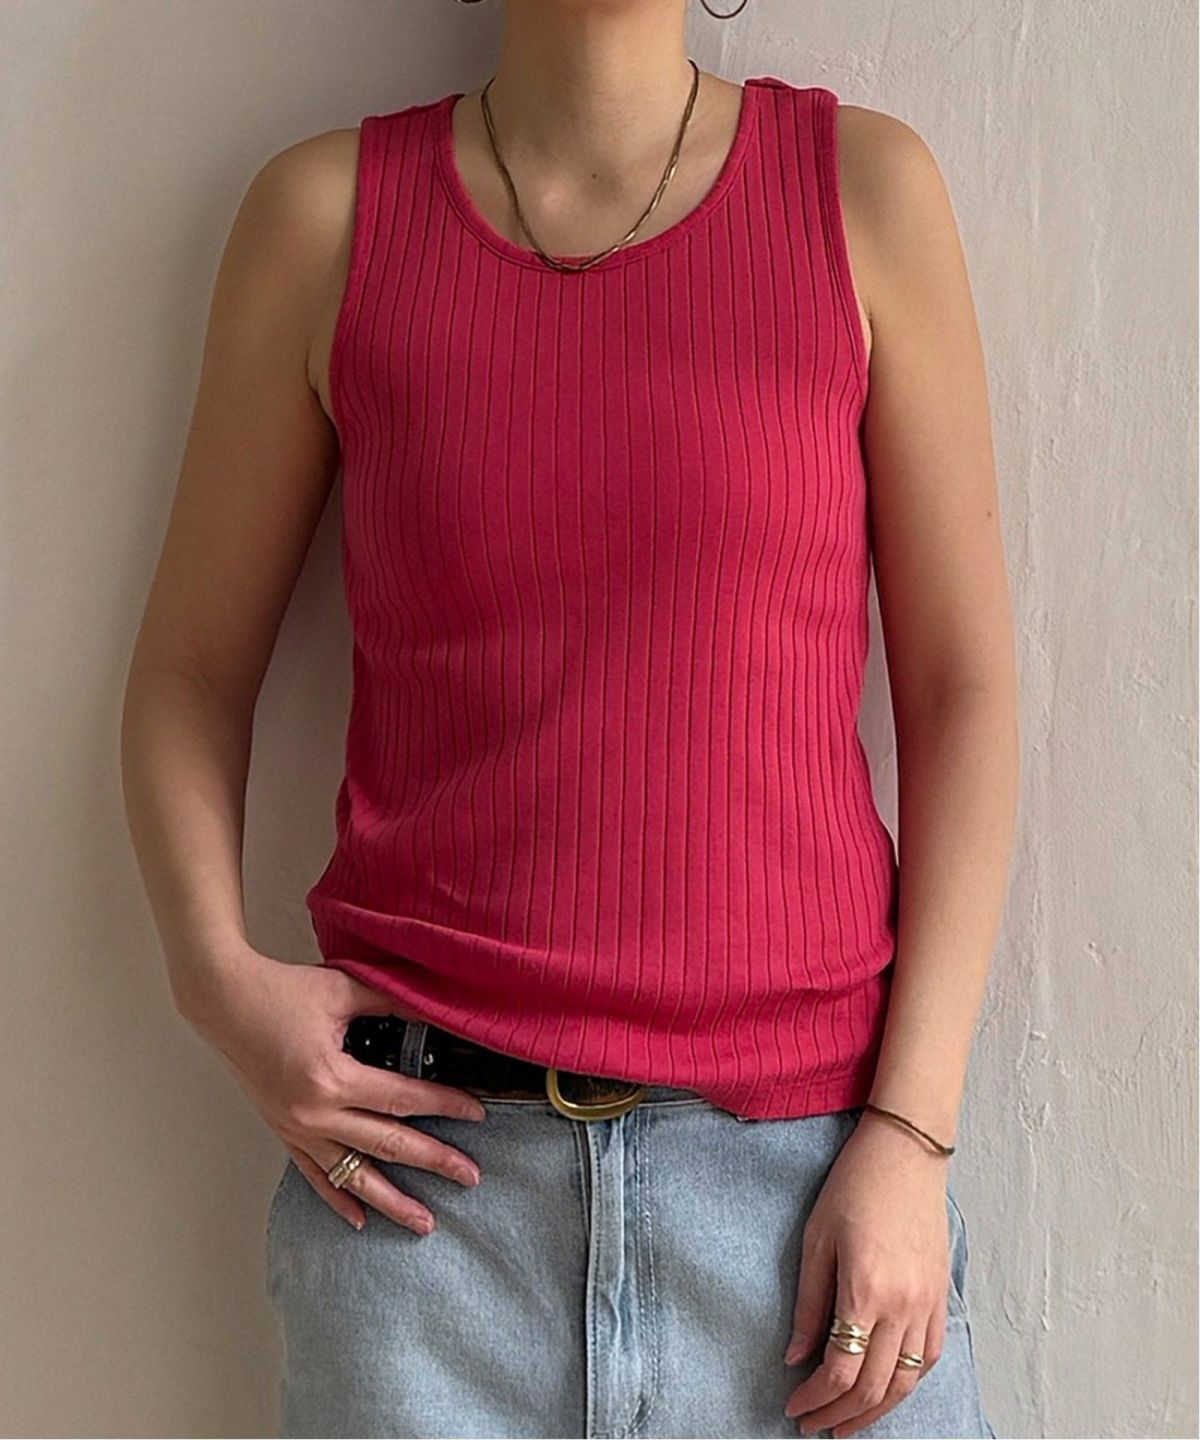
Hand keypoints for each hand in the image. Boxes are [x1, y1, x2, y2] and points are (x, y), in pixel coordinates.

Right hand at [178, 947, 487, 1232]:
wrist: (225, 1001)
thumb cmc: (281, 990)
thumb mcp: (344, 990)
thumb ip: (392, 1003)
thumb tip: (436, 1011)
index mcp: (331, 1077)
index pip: (401, 1099)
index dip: (444, 1105)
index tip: (476, 1114)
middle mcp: (313, 1112)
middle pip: (386, 1144)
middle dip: (433, 1162)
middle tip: (470, 1176)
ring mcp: (296, 1127)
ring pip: (353, 1174)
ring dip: (391, 1201)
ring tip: (424, 1222)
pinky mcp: (284, 1131)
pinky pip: (316, 1174)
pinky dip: (339, 1199)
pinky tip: (361, 1220)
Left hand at [782, 1111, 953, 1437]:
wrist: (906, 1153)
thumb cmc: (854, 1186)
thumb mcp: (816, 1240)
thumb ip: (807, 1305)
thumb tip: (795, 1358)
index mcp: (865, 1289)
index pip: (840, 1370)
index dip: (815, 1398)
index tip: (794, 1406)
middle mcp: (902, 1305)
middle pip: (873, 1386)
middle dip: (840, 1415)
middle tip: (813, 1425)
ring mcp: (927, 1304)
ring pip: (906, 1382)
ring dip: (875, 1411)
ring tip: (847, 1423)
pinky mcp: (941, 1296)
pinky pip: (928, 1358)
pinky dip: (907, 1383)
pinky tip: (886, 1390)